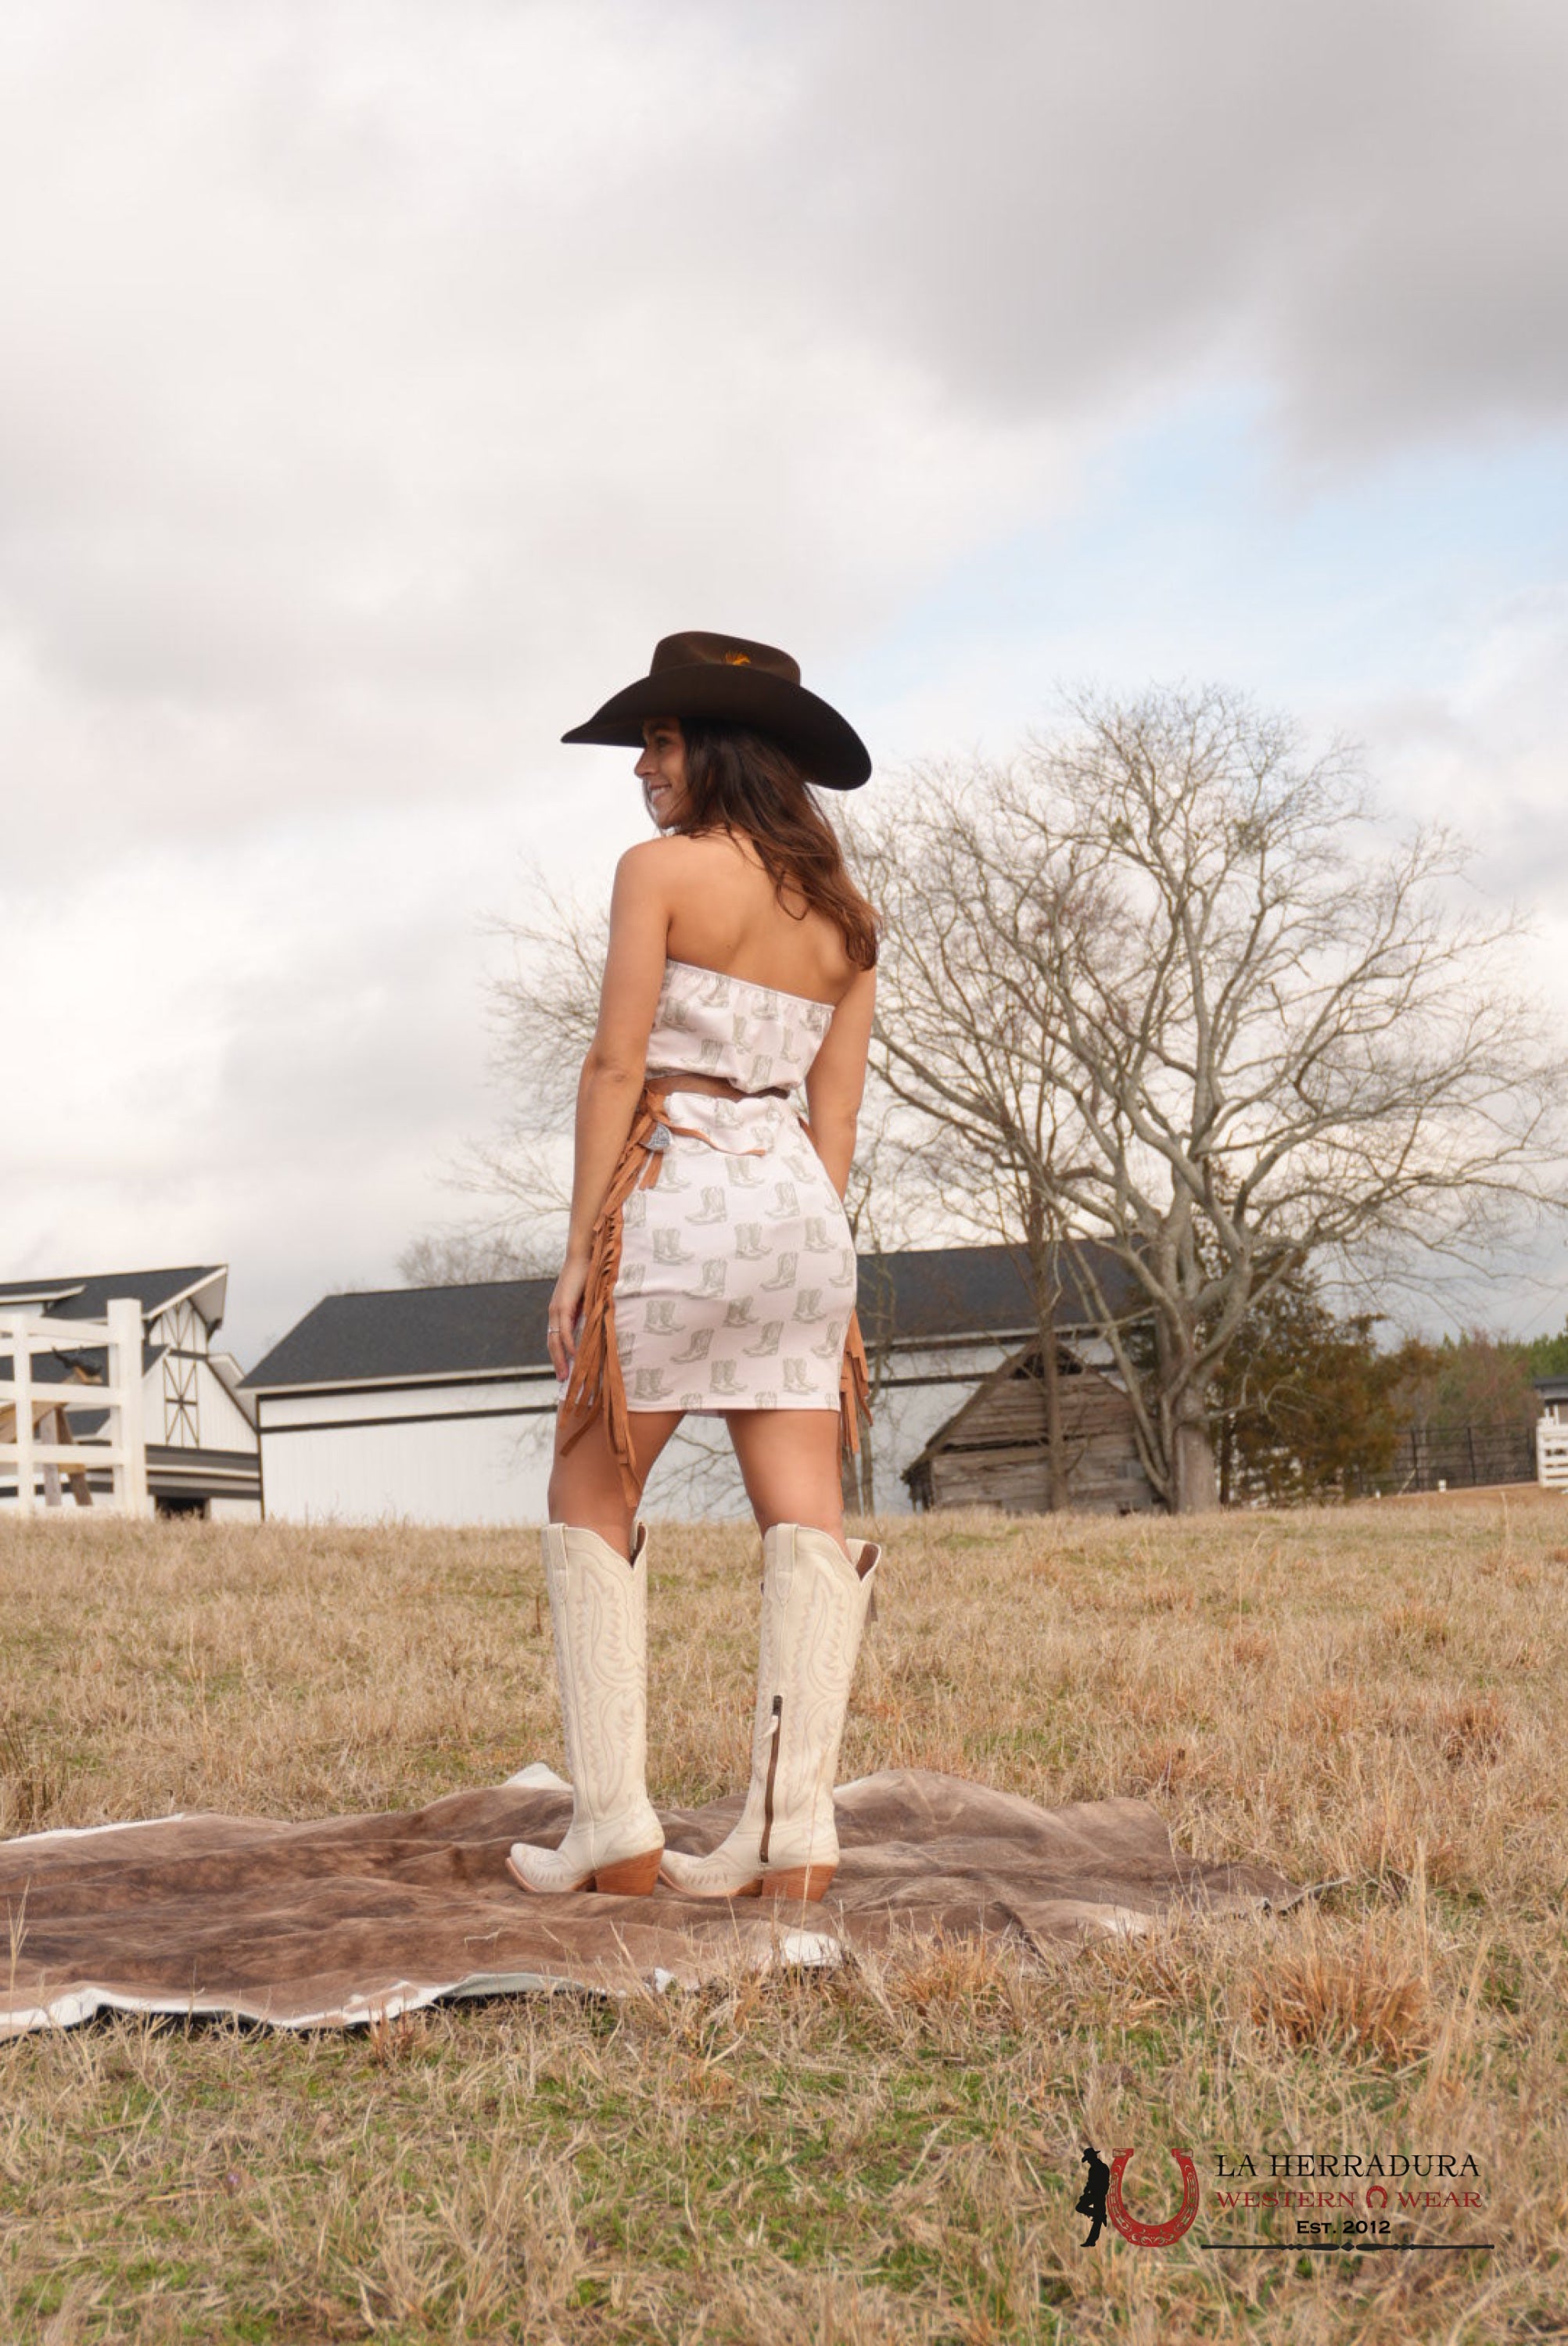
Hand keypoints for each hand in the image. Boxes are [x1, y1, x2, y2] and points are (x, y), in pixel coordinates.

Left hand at [547, 1253, 591, 1385]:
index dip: (559, 1355)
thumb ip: (588, 1314)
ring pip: (555, 1339)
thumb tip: (596, 1329)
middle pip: (552, 1343)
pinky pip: (565, 1329)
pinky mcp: (563, 1305)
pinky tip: (573, 1354)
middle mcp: (554, 1313)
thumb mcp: (588, 1300)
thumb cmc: (587, 1275)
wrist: (583, 1256)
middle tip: (563, 1380)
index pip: (556, 1339)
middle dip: (557, 1362)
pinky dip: (568, 1343)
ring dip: (560, 1358)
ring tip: (566, 1374)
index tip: (564, 1370)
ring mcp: (557, 1309)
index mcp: (559, 1313)